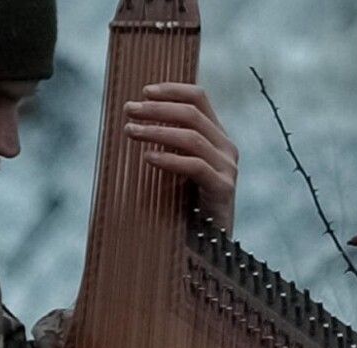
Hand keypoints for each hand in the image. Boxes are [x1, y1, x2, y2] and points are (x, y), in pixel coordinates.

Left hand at [124, 82, 238, 233]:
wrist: (212, 247)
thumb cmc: (188, 207)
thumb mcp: (178, 170)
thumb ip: (168, 146)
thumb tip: (135, 122)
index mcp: (217, 138)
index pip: (199, 98)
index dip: (172, 90)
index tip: (144, 91)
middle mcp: (226, 148)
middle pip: (192, 114)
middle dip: (156, 109)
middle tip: (128, 110)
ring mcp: (228, 169)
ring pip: (192, 138)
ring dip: (156, 131)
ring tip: (129, 131)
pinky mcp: (223, 190)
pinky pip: (195, 166)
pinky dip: (169, 159)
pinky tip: (147, 158)